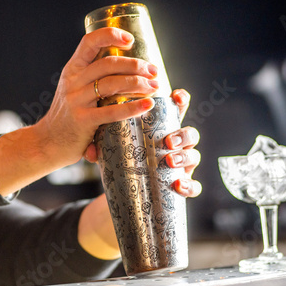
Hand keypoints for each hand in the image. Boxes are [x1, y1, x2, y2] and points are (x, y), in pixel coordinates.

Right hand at [0, 27, 158, 195]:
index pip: (89, 42)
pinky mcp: (82, 121)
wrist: (46, 143)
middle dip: (135, 65)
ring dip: (138, 83)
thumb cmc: (69, 116)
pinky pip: (112, 111)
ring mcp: (76, 101)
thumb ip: (95, 80)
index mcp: (73, 69)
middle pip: (108, 63)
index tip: (131, 39)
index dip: (110, 35)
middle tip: (154, 71)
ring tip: (154, 86)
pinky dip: (133, 107)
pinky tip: (148, 105)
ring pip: (112, 84)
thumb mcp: (76, 90)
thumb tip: (133, 72)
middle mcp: (73, 82)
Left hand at [78, 89, 201, 259]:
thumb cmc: (125, 160)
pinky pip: (194, 185)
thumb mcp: (116, 148)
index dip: (181, 100)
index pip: (177, 110)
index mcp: (164, 129)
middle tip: (167, 141)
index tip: (175, 96)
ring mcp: (184, 164)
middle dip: (182, 135)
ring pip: (194, 156)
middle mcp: (178, 144)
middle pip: (190, 133)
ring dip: (184, 157)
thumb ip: (105, 146)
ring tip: (169, 161)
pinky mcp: (184, 183)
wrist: (131, 189)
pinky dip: (189, 185)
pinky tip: (177, 186)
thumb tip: (91, 152)